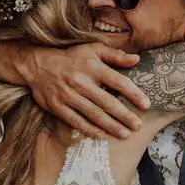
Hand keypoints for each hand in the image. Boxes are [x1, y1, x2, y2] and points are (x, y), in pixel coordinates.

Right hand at [21, 44, 147, 138]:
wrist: (38, 64)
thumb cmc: (71, 57)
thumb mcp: (93, 48)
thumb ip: (115, 55)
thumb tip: (137, 59)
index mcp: (92, 66)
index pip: (118, 81)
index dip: (134, 94)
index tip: (146, 105)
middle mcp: (81, 82)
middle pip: (107, 102)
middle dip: (125, 116)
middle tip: (138, 126)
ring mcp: (69, 95)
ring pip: (94, 114)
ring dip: (111, 126)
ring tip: (125, 134)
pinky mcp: (58, 106)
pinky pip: (77, 121)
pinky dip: (90, 129)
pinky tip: (102, 135)